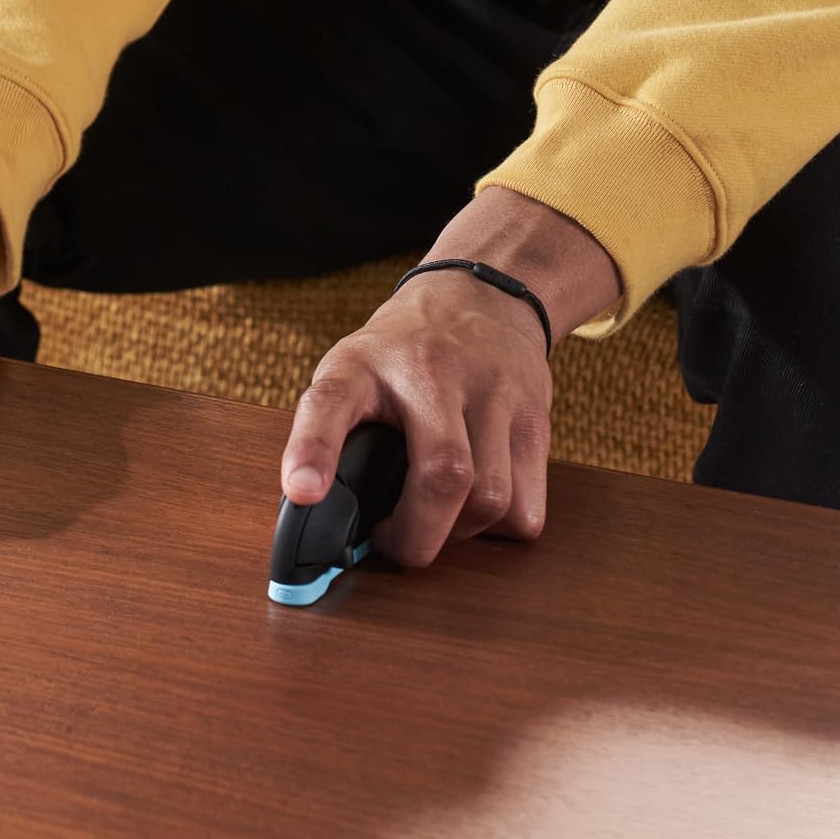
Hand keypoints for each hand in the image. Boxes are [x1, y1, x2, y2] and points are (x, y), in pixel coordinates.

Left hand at [278, 185, 621, 566]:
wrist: (482, 295)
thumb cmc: (404, 351)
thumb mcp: (352, 369)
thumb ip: (332, 433)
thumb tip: (317, 515)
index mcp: (363, 364)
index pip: (330, 401)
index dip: (312, 450)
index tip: (303, 492)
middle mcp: (432, 372)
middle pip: (443, 473)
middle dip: (416, 535)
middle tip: (394, 543)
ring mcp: (493, 392)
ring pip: (491, 498)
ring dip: (460, 533)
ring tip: (437, 520)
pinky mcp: (535, 417)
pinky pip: (527, 507)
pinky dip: (500, 526)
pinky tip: (478, 506)